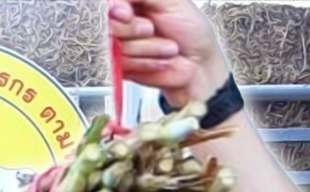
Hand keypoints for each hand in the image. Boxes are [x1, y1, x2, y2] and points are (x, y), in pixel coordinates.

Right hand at [106, 0, 230, 107]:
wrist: (201, 65)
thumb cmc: (192, 31)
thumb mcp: (173, 1)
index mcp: (134, 1)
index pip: (111, 3)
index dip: (116, 8)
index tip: (126, 13)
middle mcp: (125, 21)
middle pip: (108, 23)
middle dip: (132, 28)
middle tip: (151, 28)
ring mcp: (123, 44)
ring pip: (116, 45)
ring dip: (147, 47)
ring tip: (167, 47)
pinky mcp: (124, 67)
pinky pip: (123, 64)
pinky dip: (146, 62)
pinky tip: (161, 60)